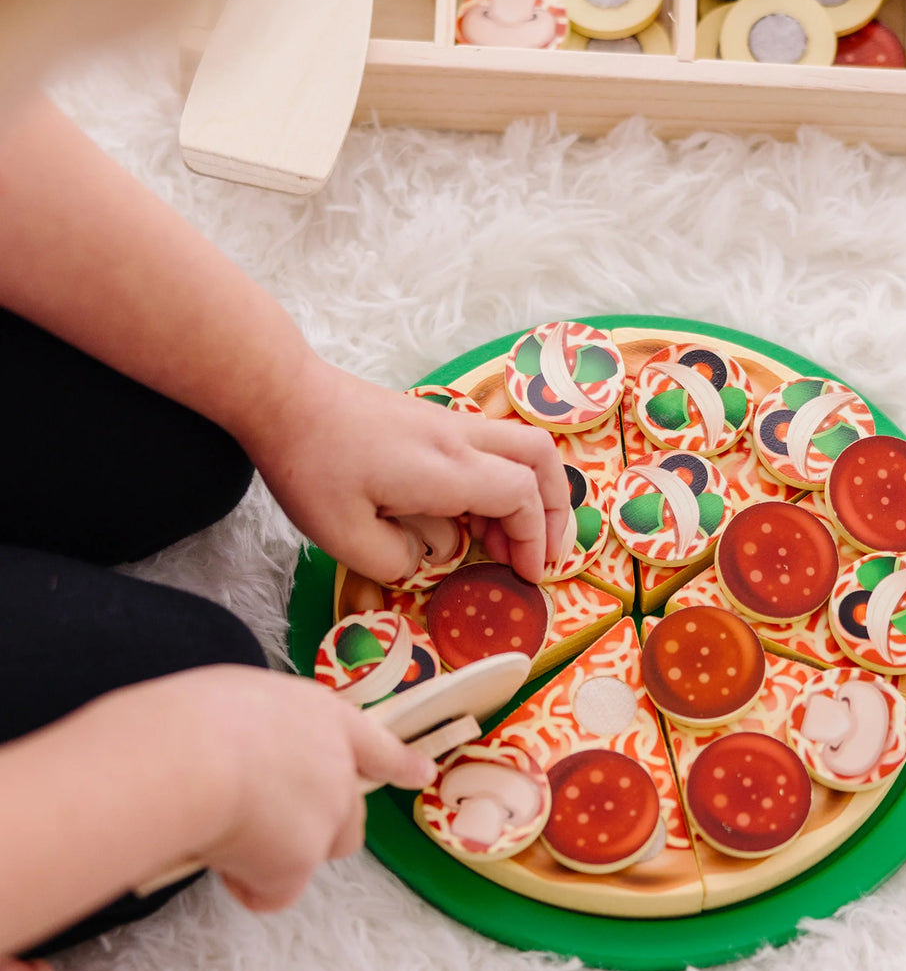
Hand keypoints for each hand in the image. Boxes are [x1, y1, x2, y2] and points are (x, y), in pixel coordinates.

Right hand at [166, 666, 435, 911]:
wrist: (192, 756)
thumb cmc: (201, 716)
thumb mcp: (246, 699)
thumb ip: (270, 731)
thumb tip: (253, 755)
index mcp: (327, 718)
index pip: (375, 745)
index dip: (400, 763)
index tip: (423, 774)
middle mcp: (339, 768)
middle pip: (348, 814)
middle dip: (316, 825)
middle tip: (259, 820)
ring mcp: (327, 816)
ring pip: (317, 851)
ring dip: (283, 854)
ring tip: (228, 833)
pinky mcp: (302, 862)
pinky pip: (276, 891)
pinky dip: (250, 886)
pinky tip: (218, 858)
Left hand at [243, 357, 569, 584]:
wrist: (283, 395)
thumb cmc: (310, 464)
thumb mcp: (343, 535)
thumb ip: (395, 561)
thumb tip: (424, 560)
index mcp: (446, 469)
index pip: (522, 496)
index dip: (535, 539)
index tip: (525, 574)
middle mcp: (459, 439)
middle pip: (541, 458)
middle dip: (556, 508)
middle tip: (541, 552)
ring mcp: (448, 424)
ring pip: (521, 447)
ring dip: (529, 494)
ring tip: (504, 541)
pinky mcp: (432, 421)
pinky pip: (491, 447)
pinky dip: (502, 481)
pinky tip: (471, 514)